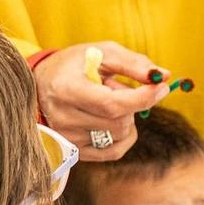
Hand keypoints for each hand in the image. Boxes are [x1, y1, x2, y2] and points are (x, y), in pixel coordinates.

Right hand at [34, 42, 167, 160]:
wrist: (41, 84)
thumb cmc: (75, 65)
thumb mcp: (102, 53)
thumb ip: (133, 63)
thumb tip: (163, 76)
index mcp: (67, 90)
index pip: (112, 104)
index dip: (142, 98)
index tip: (161, 86)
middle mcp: (64, 119)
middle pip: (119, 121)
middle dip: (132, 103)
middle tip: (117, 87)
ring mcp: (68, 139)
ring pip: (120, 135)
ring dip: (126, 116)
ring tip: (106, 100)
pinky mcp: (75, 152)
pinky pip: (115, 151)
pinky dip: (124, 135)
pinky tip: (113, 119)